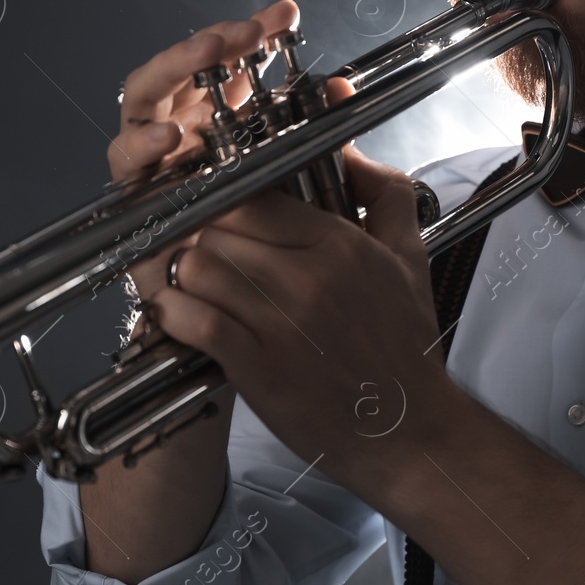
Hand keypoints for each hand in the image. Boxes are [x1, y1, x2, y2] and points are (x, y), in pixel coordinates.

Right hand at [108, 0, 298, 313]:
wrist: (237, 308)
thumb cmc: (259, 239)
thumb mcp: (295, 178)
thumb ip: (311, 130)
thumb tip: (339, 85)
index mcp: (211, 120)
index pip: (224, 62)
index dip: (251, 33)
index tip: (285, 16)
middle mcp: (175, 135)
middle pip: (173, 75)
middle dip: (201, 46)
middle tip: (238, 35)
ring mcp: (151, 164)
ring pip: (142, 105)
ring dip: (168, 74)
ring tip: (202, 57)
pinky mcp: (133, 198)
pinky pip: (126, 164)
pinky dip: (142, 145)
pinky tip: (168, 137)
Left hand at [145, 129, 449, 488]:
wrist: (410, 432)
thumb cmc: (403, 348)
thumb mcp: (410, 258)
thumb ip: (386, 195)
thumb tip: (352, 153)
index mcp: (341, 244)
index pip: (254, 196)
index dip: (226, 202)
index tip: (217, 215)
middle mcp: (309, 277)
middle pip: (218, 228)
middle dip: (200, 237)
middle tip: (198, 252)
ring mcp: (281, 323)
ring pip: (197, 268)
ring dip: (182, 275)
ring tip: (186, 284)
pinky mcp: (258, 367)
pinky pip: (193, 320)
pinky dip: (174, 314)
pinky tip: (178, 315)